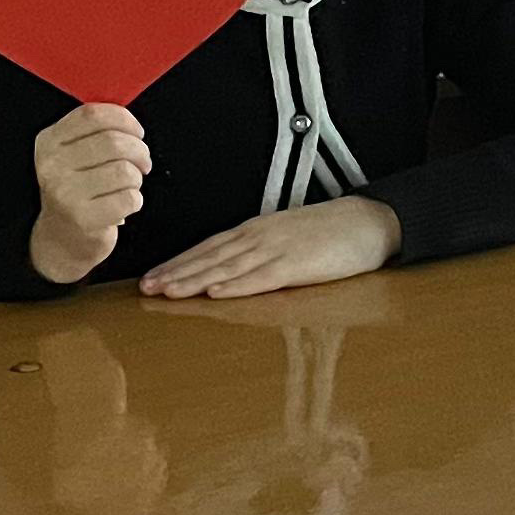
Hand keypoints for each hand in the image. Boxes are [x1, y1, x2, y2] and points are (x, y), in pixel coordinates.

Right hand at [31, 104, 150, 282]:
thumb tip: (128, 119)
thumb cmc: (76, 190)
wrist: (60, 240)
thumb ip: (94, 132)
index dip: (123, 118)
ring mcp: (66, 193)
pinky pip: (129, 198)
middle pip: (113, 141)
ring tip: (129, 184)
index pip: (92, 114)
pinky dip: (135, 200)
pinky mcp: (83, 219)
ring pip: (125, 170)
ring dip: (137, 178)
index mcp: (49, 142)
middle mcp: (52, 166)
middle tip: (142, 161)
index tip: (136, 131)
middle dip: (139, 150)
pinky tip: (124, 204)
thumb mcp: (72, 155)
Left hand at [140, 196, 403, 299]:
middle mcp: (260, 237)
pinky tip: (215, 293)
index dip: (178, 262)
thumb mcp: (287, 239)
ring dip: (194, 279)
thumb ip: (260, 254)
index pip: (208, 247)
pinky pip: (262, 277)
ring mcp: (278, 249)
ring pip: (227, 267)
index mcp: (256, 231)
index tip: (153, 276)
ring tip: (167, 291)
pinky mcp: (299, 264)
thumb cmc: (330, 233)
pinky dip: (236, 285)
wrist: (370, 221)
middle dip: (175, 272)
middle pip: (209, 256)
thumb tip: (231, 272)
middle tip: (145, 287)